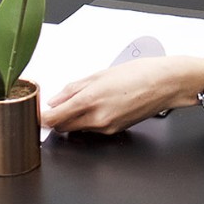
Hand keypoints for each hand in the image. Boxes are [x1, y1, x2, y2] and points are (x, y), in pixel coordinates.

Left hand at [41, 57, 203, 134]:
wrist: (167, 84)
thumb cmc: (140, 73)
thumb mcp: (101, 73)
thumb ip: (74, 88)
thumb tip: (56, 100)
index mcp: (91, 101)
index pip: (54, 119)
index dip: (41, 117)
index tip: (36, 112)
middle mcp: (97, 120)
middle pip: (64, 127)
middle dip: (57, 118)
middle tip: (57, 103)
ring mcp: (107, 128)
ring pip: (78, 128)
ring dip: (73, 118)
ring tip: (82, 98)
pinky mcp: (116, 131)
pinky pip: (93, 129)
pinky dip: (89, 120)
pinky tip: (98, 104)